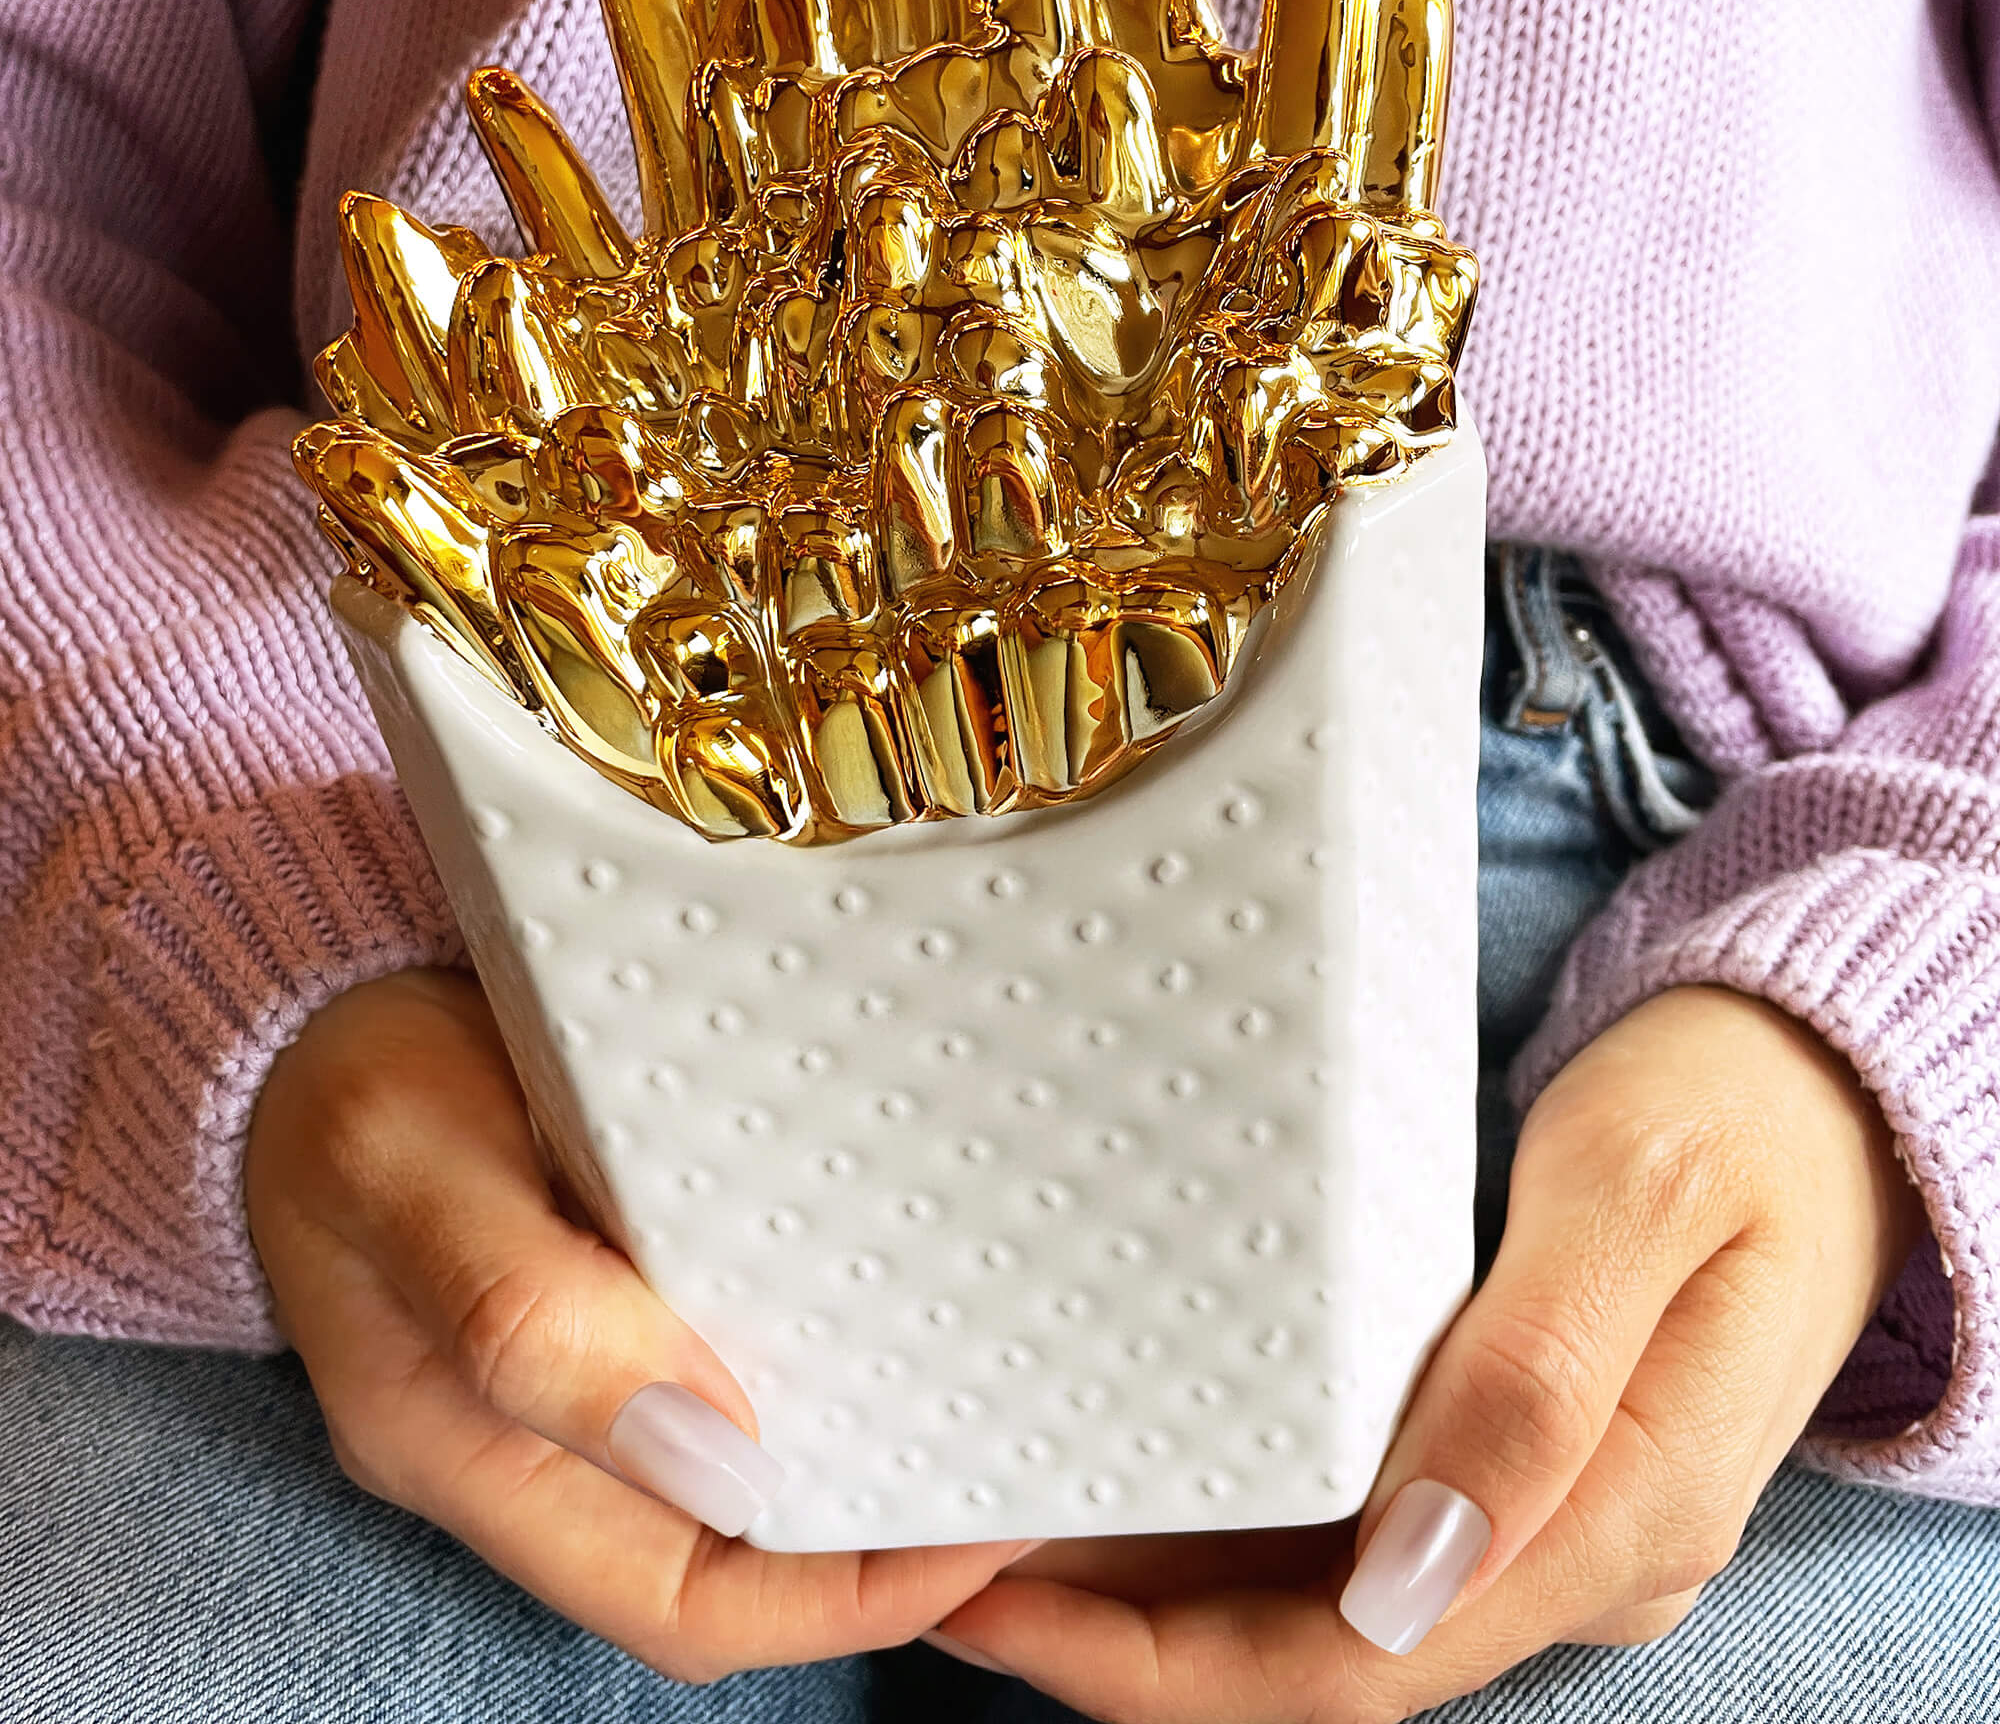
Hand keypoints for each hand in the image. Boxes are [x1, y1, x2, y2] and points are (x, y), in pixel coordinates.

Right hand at [246, 968, 1033, 1680]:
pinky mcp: (603, 1303)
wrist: (317, 1010)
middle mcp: (531, 1444)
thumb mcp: (412, 1171)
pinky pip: (725, 1379)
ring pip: (737, 1484)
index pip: (686, 1598)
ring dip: (859, 1464)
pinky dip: (816, 1370)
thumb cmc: (350, 1084)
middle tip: (1020, 1466)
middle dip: (882, 1547)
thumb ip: (531, 1313)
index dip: (843, 1595)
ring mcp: (567, 1382)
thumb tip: (714, 1447)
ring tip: (983, 1398)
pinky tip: (892, 1309)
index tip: (978, 1524)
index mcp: (470, 1448)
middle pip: (731, 1567)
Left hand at [930, 986, 1929, 1720]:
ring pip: (1307, 1589)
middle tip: (939, 1557)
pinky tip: (1115, 1452)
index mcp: (1616, 1518)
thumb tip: (1410, 1568)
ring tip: (984, 1510)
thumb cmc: (1729, 1118)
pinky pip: (1337, 1514)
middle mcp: (1567, 1547)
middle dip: (1115, 1629)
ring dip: (1149, 1573)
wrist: (1810, 1088)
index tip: (1002, 1611)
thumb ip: (1538, 1380)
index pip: (1358, 1660)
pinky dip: (1217, 1504)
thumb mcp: (1633, 1204)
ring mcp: (1533, 1508)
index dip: (1163, 1664)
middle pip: (1304, 1644)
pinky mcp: (1504, 1452)